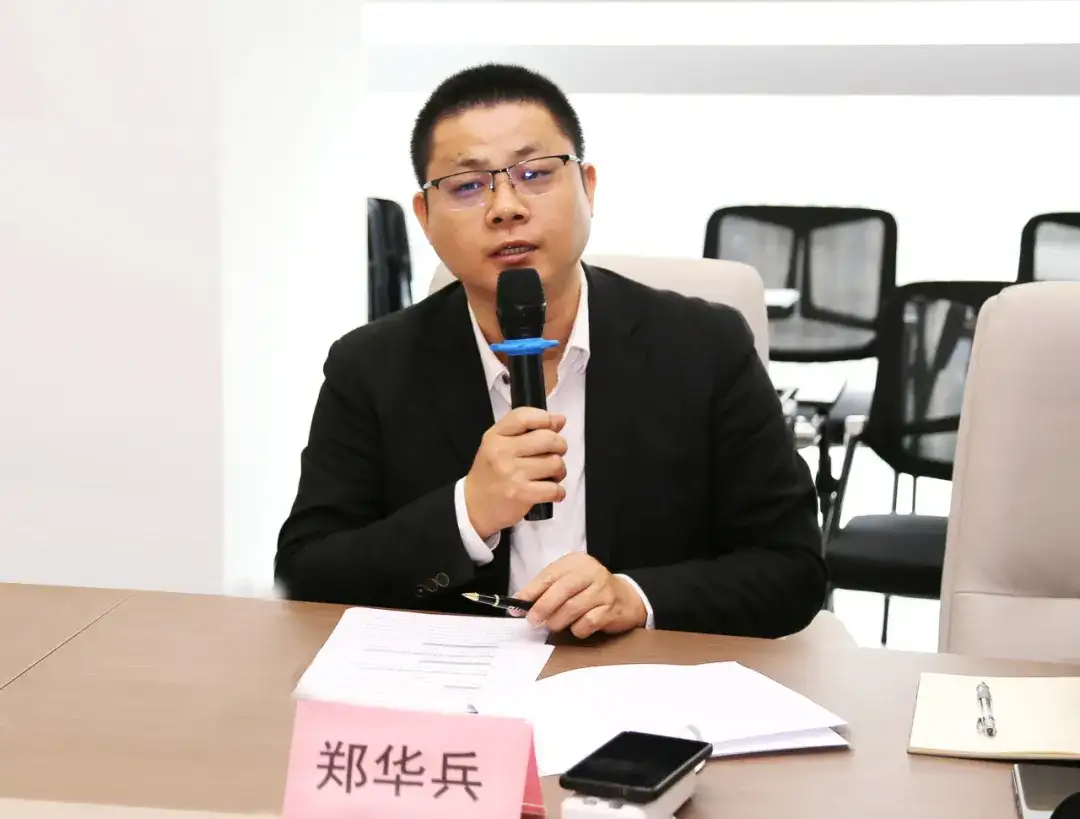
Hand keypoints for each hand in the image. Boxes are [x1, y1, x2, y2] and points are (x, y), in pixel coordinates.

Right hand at [464, 407, 567, 539]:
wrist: (474, 505)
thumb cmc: (491, 472)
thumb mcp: (498, 444)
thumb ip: (526, 429)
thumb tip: (560, 420)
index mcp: (495, 436)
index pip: (524, 416)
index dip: (546, 418)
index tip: (554, 426)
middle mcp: (502, 452)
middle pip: (548, 439)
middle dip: (560, 446)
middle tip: (554, 455)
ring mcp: (512, 473)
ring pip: (555, 463)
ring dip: (559, 471)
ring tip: (550, 475)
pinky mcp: (521, 494)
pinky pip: (554, 488)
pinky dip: (558, 492)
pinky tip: (550, 491)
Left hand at [514, 554, 647, 638]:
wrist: (626, 598)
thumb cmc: (589, 590)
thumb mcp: (569, 581)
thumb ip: (547, 589)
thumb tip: (519, 602)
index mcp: (576, 562)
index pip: (549, 575)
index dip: (530, 592)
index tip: (516, 606)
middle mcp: (591, 572)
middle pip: (561, 590)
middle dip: (543, 608)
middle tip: (532, 621)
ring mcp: (603, 590)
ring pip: (572, 608)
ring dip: (557, 622)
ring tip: (553, 626)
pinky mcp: (611, 609)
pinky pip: (587, 623)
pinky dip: (577, 629)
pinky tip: (576, 628)